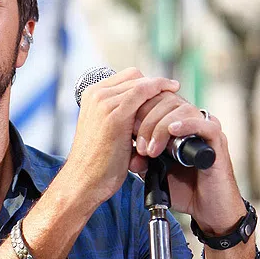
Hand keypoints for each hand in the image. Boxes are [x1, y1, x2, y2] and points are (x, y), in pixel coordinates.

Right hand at [66, 68, 179, 207]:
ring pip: (142, 83)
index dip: (147, 84)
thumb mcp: (107, 130)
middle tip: (173, 97)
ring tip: (174, 104)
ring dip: (160, 92)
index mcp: (91, 96)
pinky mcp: (116, 115)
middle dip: (156, 86)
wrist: (85, 181)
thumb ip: (122, 116)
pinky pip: (144, 92)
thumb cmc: (97, 162)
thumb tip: (148, 112)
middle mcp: (95, 95)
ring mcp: (104, 102)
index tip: (163, 93)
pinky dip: (160, 92)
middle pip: (135, 77)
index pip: (127, 77)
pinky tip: (172, 97)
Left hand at [129, 90, 245, 234]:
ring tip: (151, 150)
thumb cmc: (183, 189)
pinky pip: (205, 124)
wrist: (208, 210)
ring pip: (182, 109)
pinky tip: (172, 131)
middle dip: (146, 121)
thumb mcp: (154, 172)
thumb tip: (130, 157)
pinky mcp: (218, 141)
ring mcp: (205, 129)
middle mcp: (191, 121)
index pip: (155, 99)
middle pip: (166, 100)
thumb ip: (142, 161)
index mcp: (175, 123)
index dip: (139, 110)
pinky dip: (186, 124)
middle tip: (139, 146)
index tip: (126, 130)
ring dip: (161, 126)